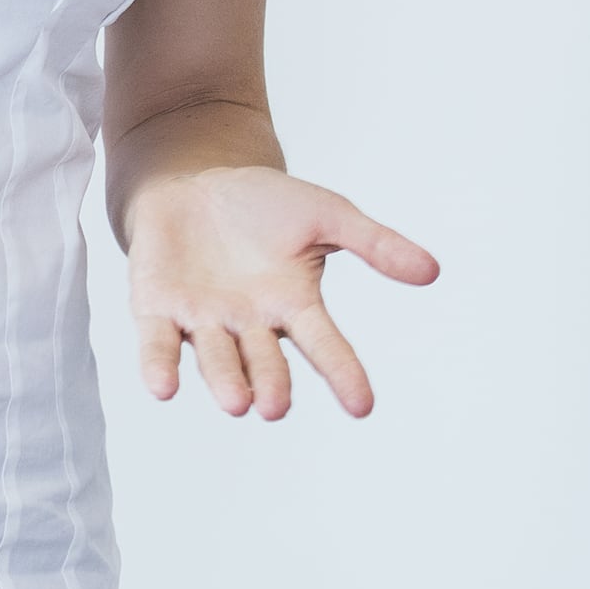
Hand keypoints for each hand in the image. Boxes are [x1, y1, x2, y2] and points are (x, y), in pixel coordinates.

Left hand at [122, 164, 439, 419]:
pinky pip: (158, 343)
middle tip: (274, 406)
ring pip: (216, 359)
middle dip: (270, 384)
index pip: (324, 346)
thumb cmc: (264, 204)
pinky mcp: (157, 309)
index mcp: (294, 305)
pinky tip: (162, 388)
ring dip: (224, 381)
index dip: (343, 374)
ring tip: (237, 403)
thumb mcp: (326, 213)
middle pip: (265, 362)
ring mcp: (203, 321)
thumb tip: (432, 272)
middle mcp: (250, 324)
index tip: (362, 406)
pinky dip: (159, 365)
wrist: (194, 182)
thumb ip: (374, 243)